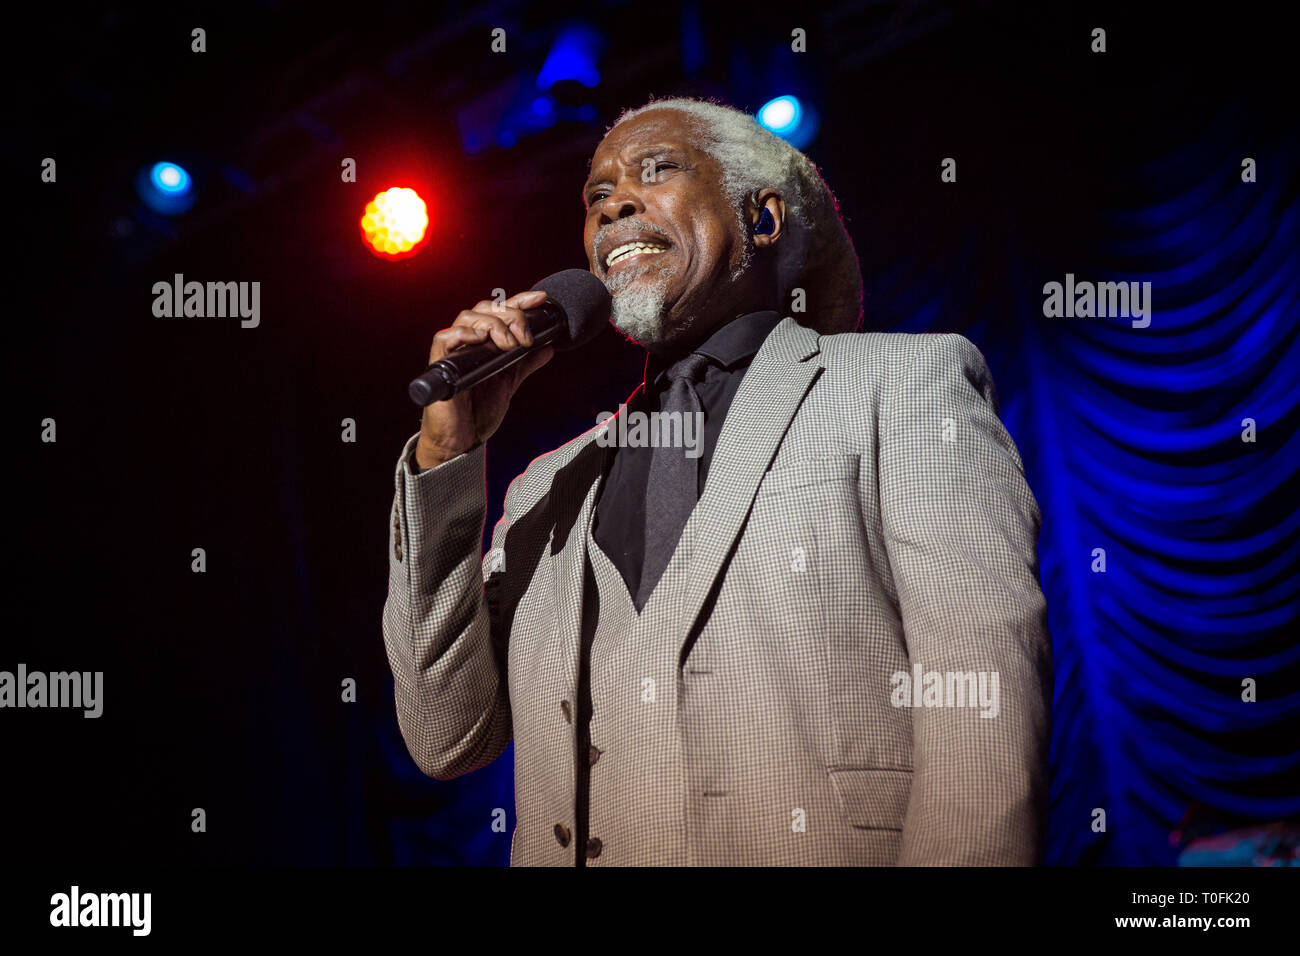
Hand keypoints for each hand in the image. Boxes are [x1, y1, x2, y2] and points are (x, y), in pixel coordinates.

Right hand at [414, 290, 554, 468]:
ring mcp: (453, 352)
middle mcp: (467, 343)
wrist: (462, 440)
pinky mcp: (441, 365)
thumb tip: (547, 349)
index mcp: (483, 343)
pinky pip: (444, 339)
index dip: (519, 301)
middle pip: (484, 309)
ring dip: (492, 324)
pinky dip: (463, 334)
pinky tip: (480, 339)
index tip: (540, 299)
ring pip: (466, 318)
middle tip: (525, 336)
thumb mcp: (508, 383)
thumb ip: (524, 364)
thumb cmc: (477, 412)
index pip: (499, 312)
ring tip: (509, 343)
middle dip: (510, 315)